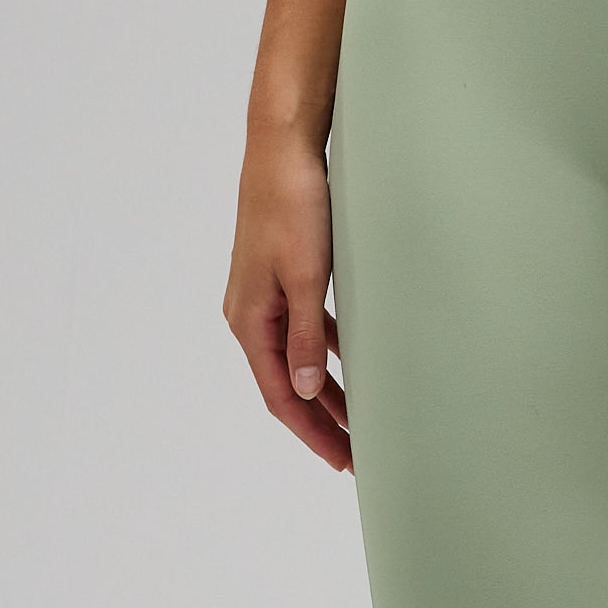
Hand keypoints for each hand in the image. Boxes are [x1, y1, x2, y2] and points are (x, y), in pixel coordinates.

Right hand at [224, 124, 350, 470]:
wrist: (282, 147)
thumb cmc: (291, 204)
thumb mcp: (305, 276)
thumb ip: (305, 336)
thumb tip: (304, 388)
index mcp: (249, 320)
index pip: (279, 395)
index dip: (312, 432)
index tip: (342, 459)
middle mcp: (250, 313)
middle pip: (287, 384)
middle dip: (321, 421)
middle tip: (355, 453)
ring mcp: (265, 296)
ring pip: (297, 358)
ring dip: (327, 390)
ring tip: (358, 419)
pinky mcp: (282, 276)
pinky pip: (305, 329)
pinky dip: (327, 352)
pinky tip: (353, 362)